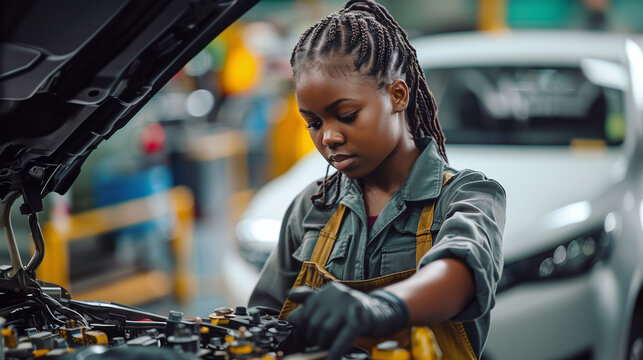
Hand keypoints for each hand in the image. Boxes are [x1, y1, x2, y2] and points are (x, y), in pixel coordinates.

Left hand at [286, 282, 408, 359]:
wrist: (382, 312)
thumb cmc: (352, 310)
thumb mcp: (332, 300)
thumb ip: (310, 298)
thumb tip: (289, 294)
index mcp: (328, 290)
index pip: (305, 311)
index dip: (303, 328)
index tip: (305, 337)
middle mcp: (337, 294)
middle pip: (314, 322)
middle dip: (314, 338)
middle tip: (318, 344)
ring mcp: (349, 305)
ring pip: (325, 330)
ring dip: (324, 344)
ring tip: (326, 348)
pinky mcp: (359, 319)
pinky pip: (342, 338)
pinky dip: (335, 350)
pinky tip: (330, 358)